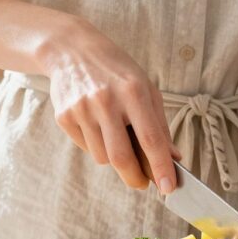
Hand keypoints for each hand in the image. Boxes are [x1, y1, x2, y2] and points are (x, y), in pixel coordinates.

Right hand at [42, 19, 177, 193]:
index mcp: (133, 91)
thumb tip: (173, 157)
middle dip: (135, 177)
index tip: (169, 188)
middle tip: (142, 183)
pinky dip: (96, 145)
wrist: (72, 50)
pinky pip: (86, 148)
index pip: (150, 139)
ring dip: (113, 157)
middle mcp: (106, 100)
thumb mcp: (145, 88)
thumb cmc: (116, 71)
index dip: (160, 167)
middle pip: (121, 157)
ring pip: (102, 157)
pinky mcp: (64, 116)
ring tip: (115, 134)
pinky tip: (96, 124)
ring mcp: (82, 109)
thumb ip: (159, 124)